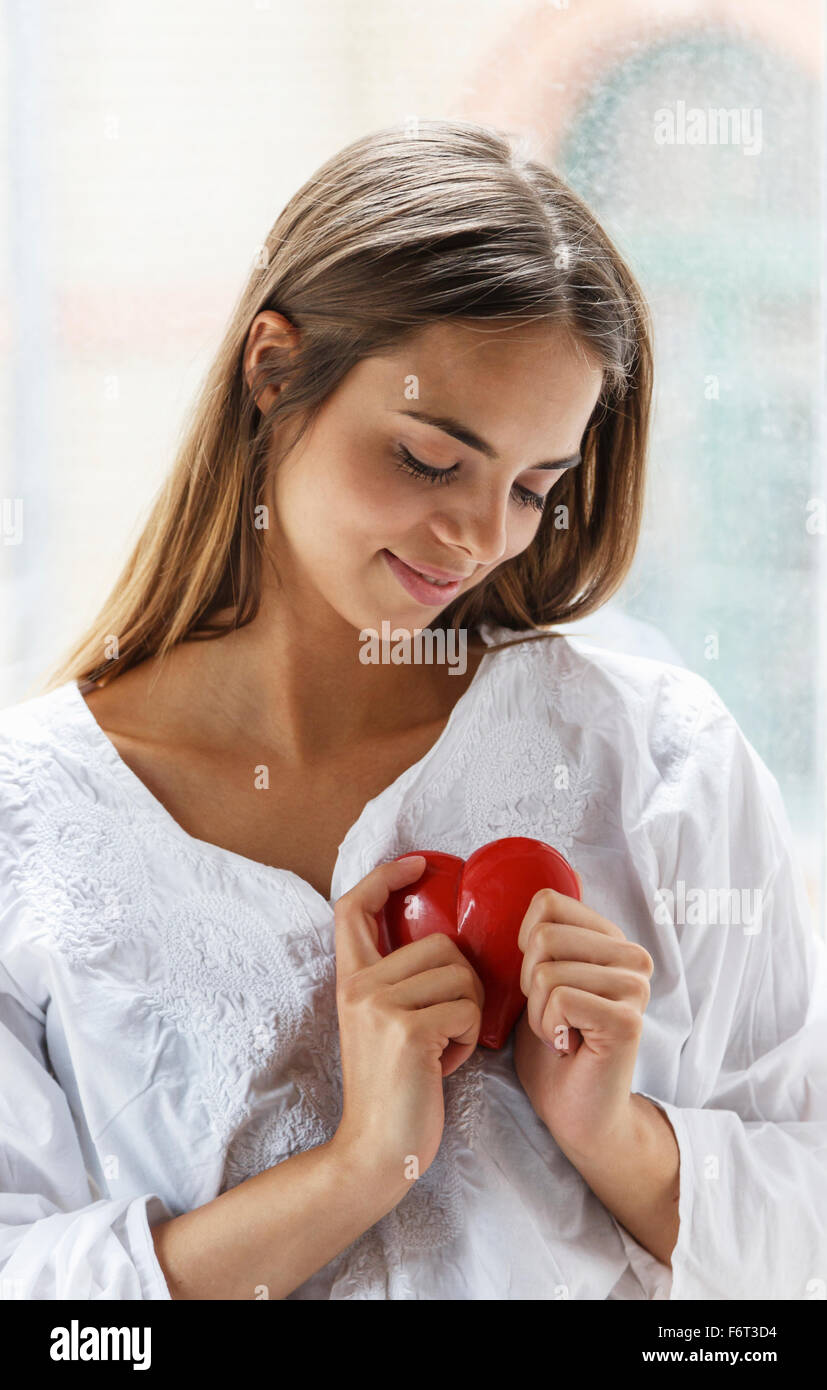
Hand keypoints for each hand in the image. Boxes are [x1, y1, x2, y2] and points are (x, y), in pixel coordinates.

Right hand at [331, 855, 484, 1192]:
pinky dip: (471, 1039)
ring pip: (462, 975)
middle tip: (449, 1025)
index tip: (419, 865)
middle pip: (440, 943)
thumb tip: (448, 941)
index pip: (354, 906)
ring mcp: (379, 1006)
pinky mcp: (407, 1030)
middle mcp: (358, 985)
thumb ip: (401, 982)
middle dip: (465, 982)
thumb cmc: (397, 1089)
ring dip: (469, 1014)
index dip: (386, 876)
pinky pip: (469, 1009)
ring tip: (444, 1047)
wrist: (377, 1153)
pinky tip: (447, 1064)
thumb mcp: (384, 1023)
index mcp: (350, 980)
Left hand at [512, 873, 653, 1157]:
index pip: (548, 903)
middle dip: (529, 983)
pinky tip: (566, 1045)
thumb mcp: (539, 979)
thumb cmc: (552, 1044)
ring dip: (537, 1011)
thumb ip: (539, 940)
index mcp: (611, 938)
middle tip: (554, 1016)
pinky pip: (559, 999)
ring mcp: (635, 987)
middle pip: (543, 936)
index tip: (544, 984)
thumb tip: (501, 902)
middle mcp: (632, 956)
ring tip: (561, 1032)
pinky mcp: (627, 1019)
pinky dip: (547, 1027)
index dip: (525, 946)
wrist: (575, 1111)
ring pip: (547, 970)